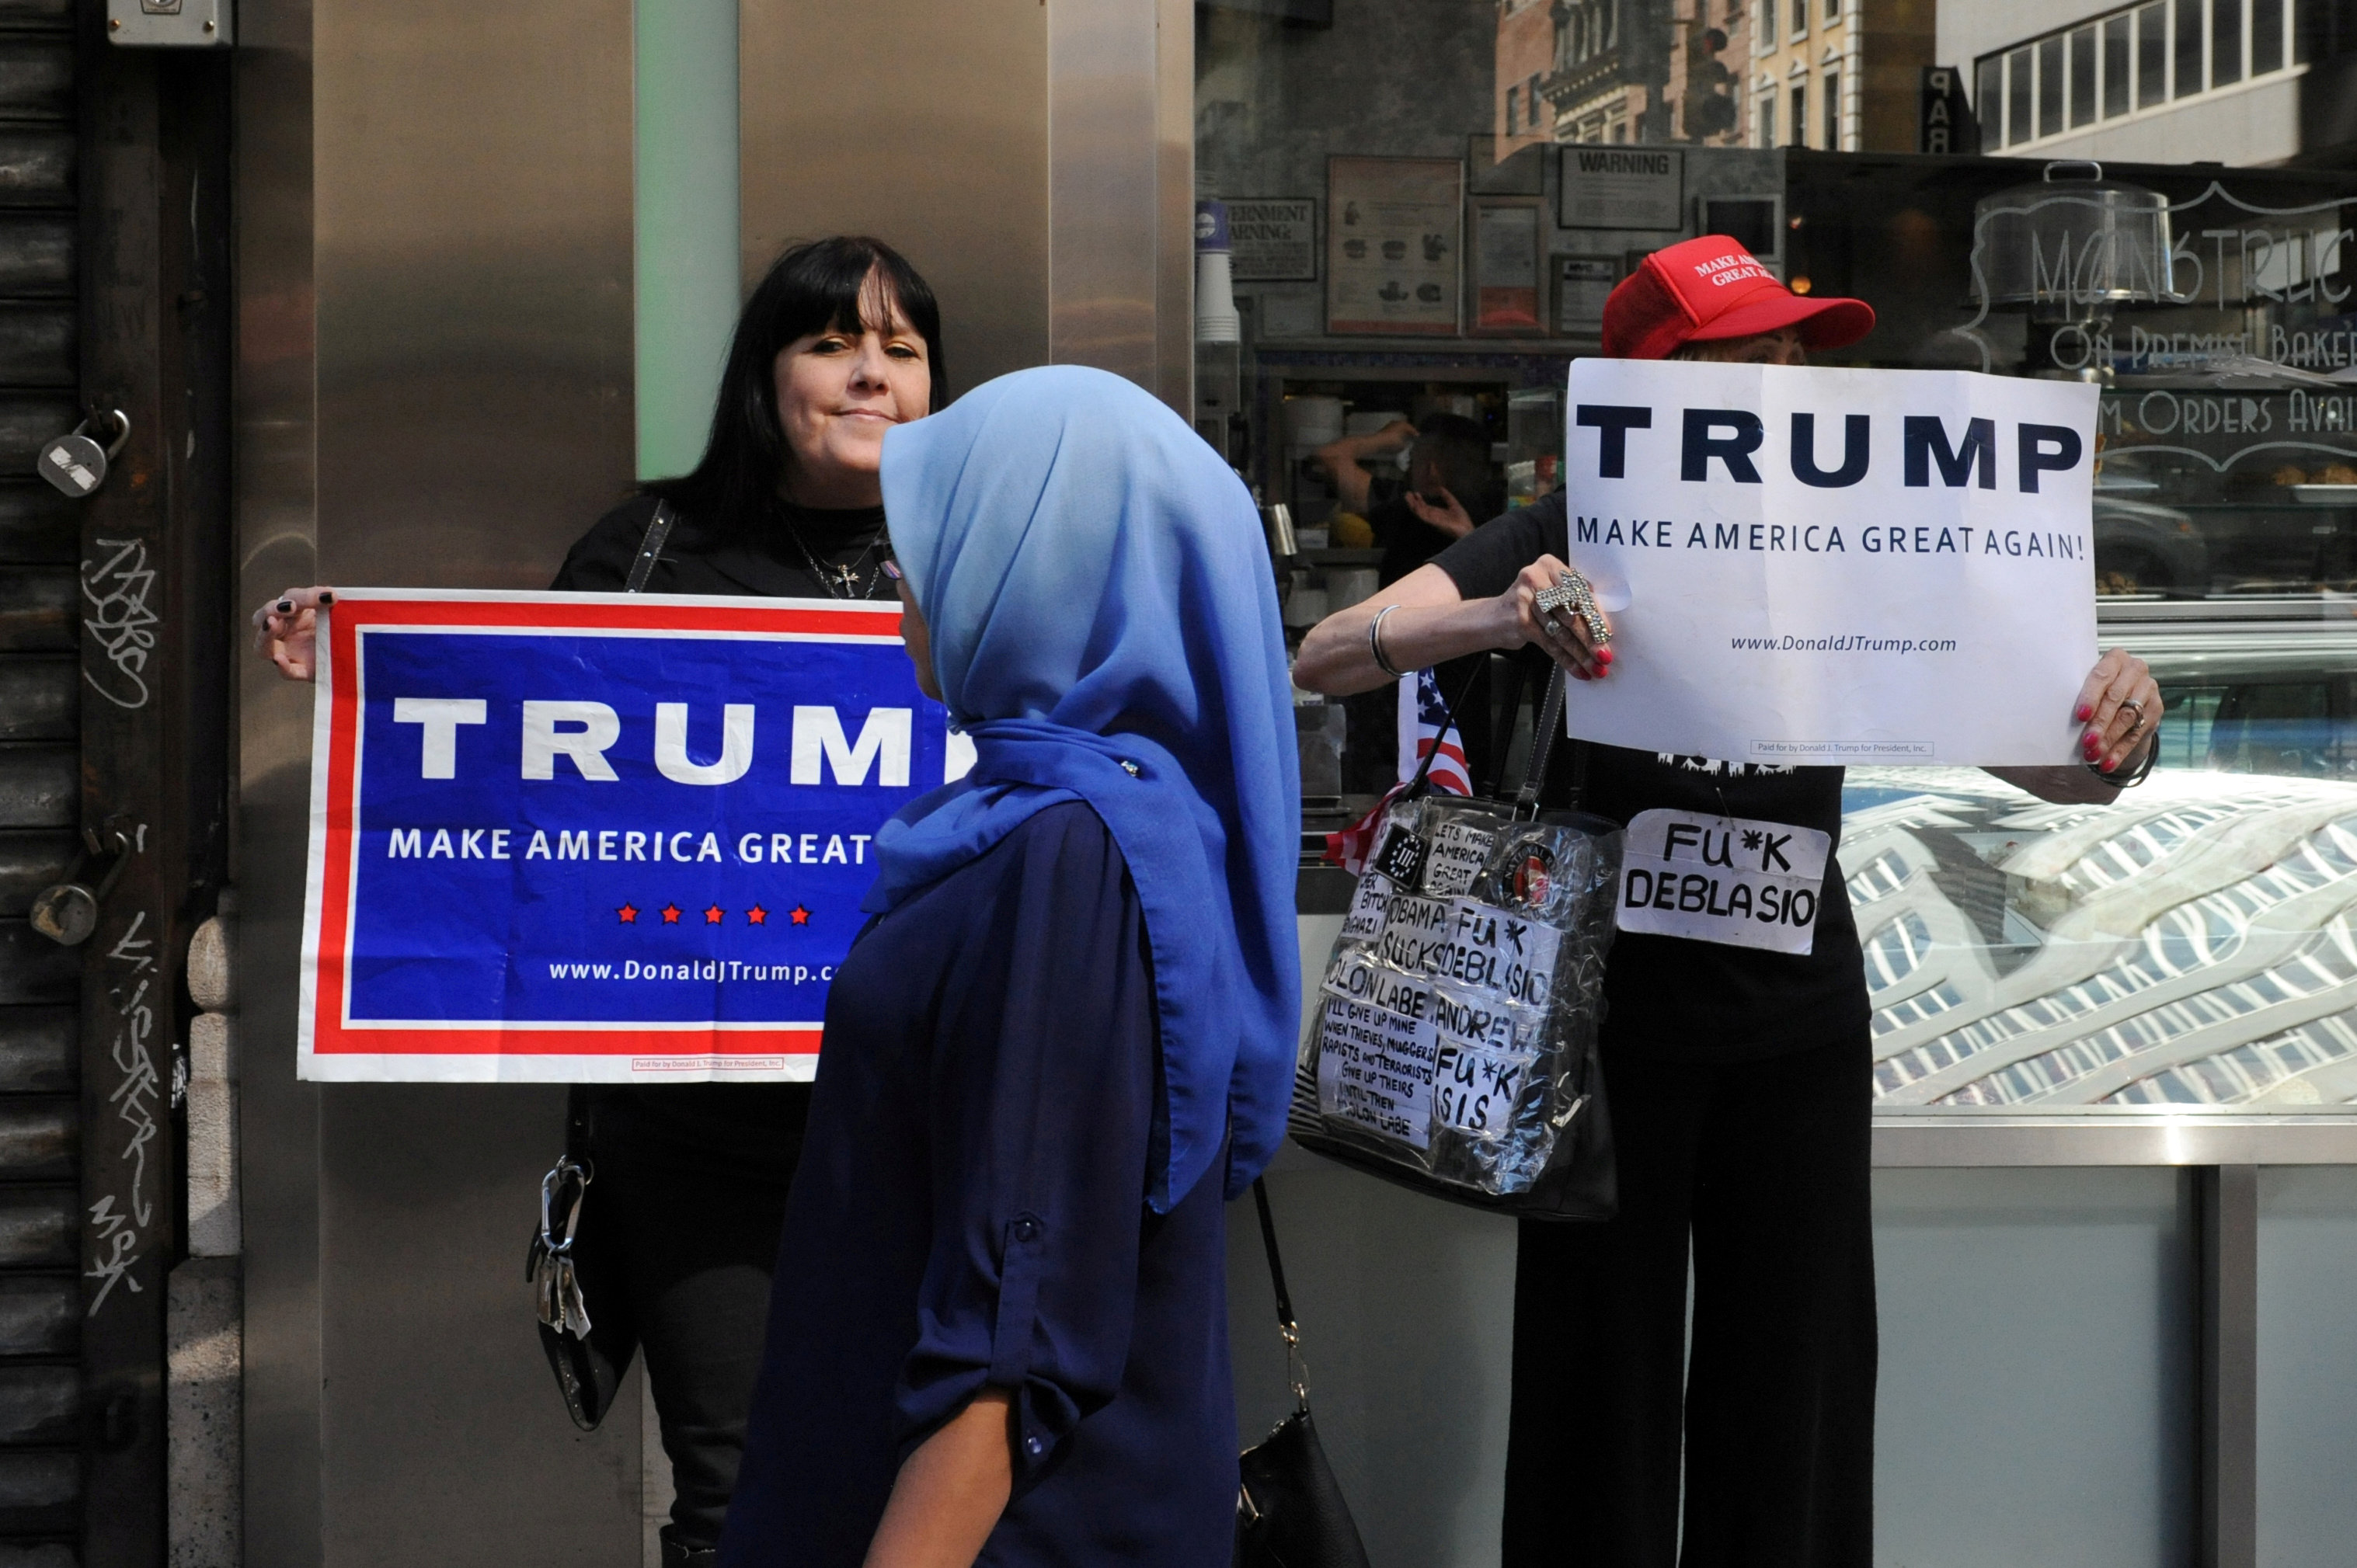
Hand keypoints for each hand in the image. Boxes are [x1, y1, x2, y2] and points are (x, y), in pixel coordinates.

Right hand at [253, 586, 332, 682]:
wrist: (352, 655)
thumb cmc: (340, 630)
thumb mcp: (338, 614)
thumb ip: (331, 604)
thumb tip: (332, 595)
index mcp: (296, 612)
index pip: (292, 598)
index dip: (305, 595)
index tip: (328, 596)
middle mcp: (285, 631)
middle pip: (265, 617)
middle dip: (272, 609)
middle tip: (290, 606)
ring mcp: (289, 652)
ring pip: (263, 647)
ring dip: (266, 634)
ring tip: (272, 624)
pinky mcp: (300, 671)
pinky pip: (287, 672)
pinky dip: (282, 666)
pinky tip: (280, 659)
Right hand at [1404, 486, 1476, 538]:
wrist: (1467, 530)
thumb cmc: (1462, 519)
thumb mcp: (1453, 504)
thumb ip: (1447, 496)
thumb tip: (1440, 488)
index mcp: (1437, 513)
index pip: (1425, 506)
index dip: (1419, 500)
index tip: (1415, 492)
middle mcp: (1433, 516)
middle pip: (1420, 509)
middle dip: (1413, 502)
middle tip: (1407, 493)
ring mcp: (1433, 520)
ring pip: (1420, 512)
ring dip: (1413, 505)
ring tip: (1408, 497)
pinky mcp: (1435, 523)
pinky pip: (1425, 517)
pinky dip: (1419, 512)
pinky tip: (1415, 506)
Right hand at [1495, 554, 1611, 680]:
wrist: (1491, 619)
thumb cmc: (1529, 607)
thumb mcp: (1550, 595)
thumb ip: (1574, 603)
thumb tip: (1604, 630)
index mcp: (1550, 565)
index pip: (1580, 591)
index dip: (1596, 615)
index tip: (1607, 634)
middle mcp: (1536, 576)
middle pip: (1571, 612)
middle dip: (1590, 638)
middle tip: (1604, 655)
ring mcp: (1525, 597)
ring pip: (1561, 631)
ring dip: (1580, 654)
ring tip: (1594, 667)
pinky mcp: (1519, 619)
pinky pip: (1548, 643)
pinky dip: (1565, 659)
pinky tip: (1577, 669)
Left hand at [2074, 647, 2158, 772]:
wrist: (2124, 698)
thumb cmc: (2097, 690)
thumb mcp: (2089, 686)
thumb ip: (2078, 694)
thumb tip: (2056, 715)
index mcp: (2115, 658)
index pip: (2102, 676)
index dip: (2090, 697)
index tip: (2080, 716)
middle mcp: (2135, 669)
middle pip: (2115, 698)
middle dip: (2100, 723)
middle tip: (2087, 742)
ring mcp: (2148, 688)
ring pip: (2128, 717)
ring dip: (2109, 740)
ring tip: (2092, 755)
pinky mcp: (2156, 708)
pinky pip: (2137, 733)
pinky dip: (2119, 751)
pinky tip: (2107, 764)